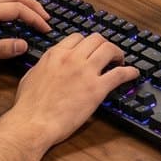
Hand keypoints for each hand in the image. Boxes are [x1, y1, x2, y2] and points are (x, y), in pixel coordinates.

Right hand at [7, 33, 138, 146]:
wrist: (32, 123)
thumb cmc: (28, 106)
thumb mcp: (31, 76)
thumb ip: (44, 66)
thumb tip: (48, 65)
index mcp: (55, 54)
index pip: (78, 37)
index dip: (87, 43)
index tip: (91, 49)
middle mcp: (72, 58)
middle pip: (96, 39)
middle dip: (104, 44)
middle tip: (108, 53)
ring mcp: (85, 72)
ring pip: (109, 49)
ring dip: (117, 53)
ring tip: (120, 61)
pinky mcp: (97, 89)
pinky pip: (119, 74)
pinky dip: (129, 72)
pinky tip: (133, 73)